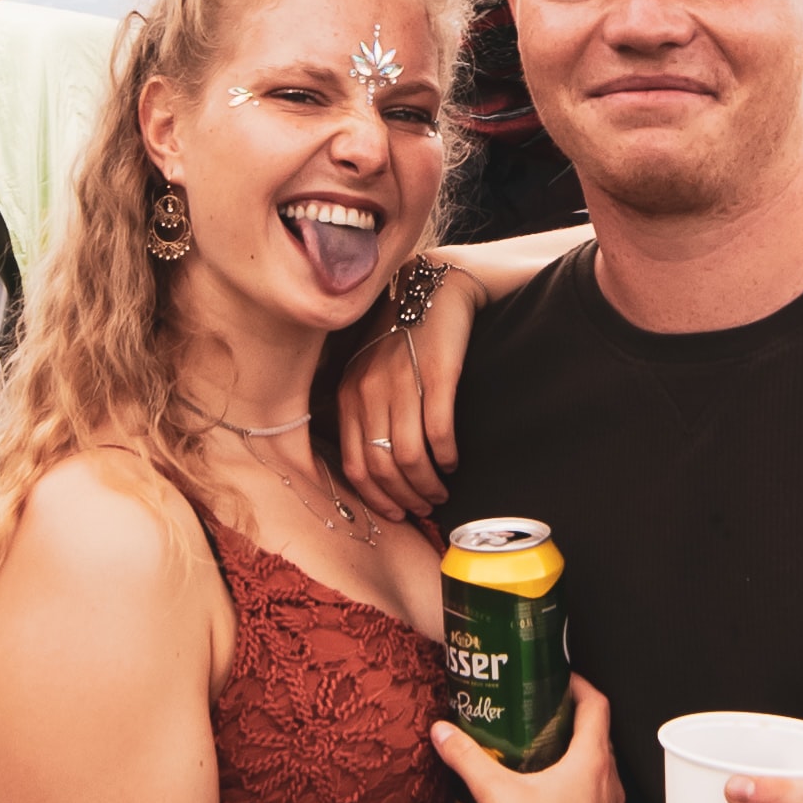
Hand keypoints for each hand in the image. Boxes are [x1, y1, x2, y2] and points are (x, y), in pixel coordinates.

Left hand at [339, 266, 478, 520]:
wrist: (433, 288)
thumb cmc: (402, 337)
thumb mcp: (370, 372)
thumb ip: (366, 412)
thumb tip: (378, 469)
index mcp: (348, 394)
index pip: (354, 465)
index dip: (377, 498)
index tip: (397, 514)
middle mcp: (368, 391)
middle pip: (383, 467)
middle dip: (406, 497)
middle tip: (426, 507)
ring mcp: (400, 382)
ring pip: (410, 456)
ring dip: (428, 484)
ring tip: (442, 490)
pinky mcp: (435, 374)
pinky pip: (438, 431)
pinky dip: (447, 455)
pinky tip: (454, 462)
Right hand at [431, 676, 621, 802]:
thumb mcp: (495, 793)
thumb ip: (467, 757)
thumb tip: (444, 732)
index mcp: (592, 763)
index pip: (597, 706)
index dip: (579, 686)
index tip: (560, 679)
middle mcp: (609, 786)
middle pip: (599, 738)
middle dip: (572, 722)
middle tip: (542, 715)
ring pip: (600, 773)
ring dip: (577, 758)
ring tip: (542, 756)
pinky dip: (577, 791)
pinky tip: (547, 802)